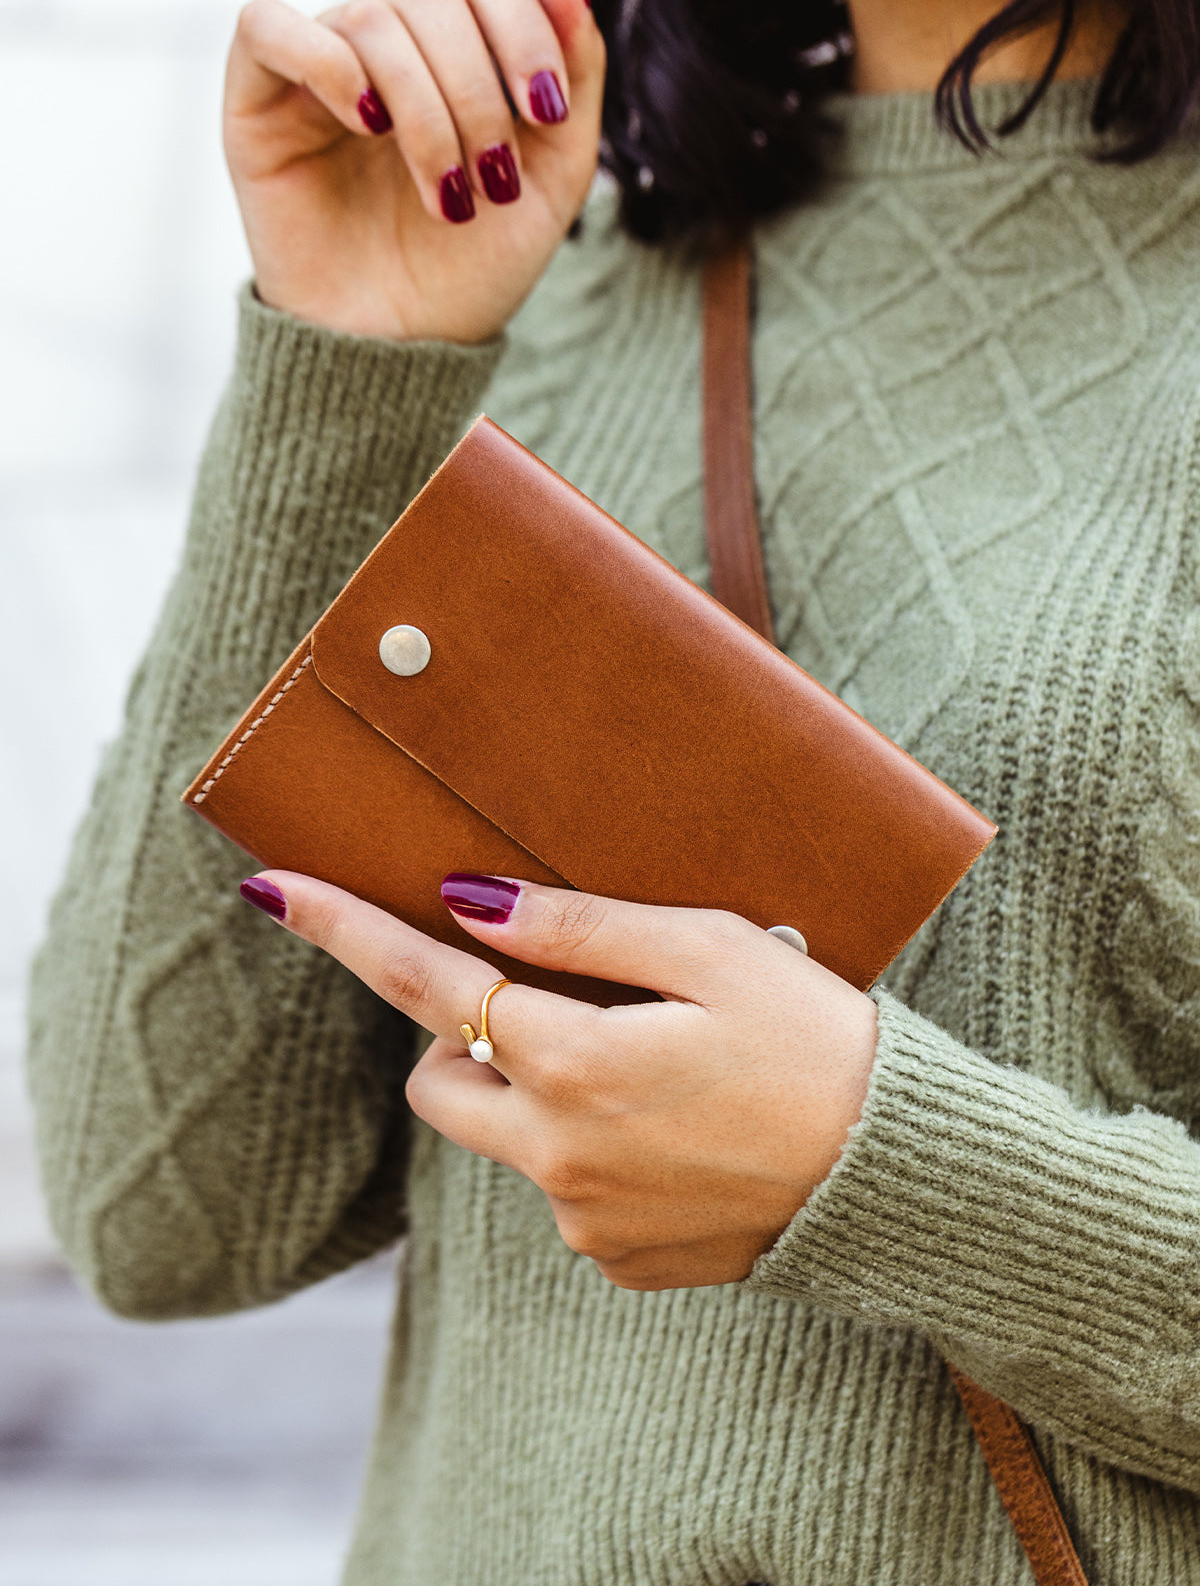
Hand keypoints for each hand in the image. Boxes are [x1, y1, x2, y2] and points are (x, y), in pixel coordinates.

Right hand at [225, 0, 603, 342]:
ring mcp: (318, 68)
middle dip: (478, 87)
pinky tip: (367, 124)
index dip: (523, 22)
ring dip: (426, 111)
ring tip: (448, 196)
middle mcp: (384, 46)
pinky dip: (326, 63)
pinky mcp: (257, 101)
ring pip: (372, 17)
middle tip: (493, 175)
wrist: (403, 352)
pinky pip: (268, 27)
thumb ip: (574, 72)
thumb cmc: (471, 269)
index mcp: (451, 48)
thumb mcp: (554, 175)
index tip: (545, 111)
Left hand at [241, 872, 877, 1289]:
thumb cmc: (818, 1042)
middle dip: (459, 1033)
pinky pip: (560, 1190)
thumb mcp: (711, 952)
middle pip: (438, 1080)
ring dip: (531, 1090)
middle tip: (549, 997)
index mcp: (578, 1064)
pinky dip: (585, 1148)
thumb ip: (579, 929)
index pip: (429, 983)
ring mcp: (583, 1219)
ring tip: (641, 1064)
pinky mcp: (616, 1261)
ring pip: (502, 1135)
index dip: (346, 931)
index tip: (271, 888)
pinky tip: (672, 1127)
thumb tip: (467, 903)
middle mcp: (559, 1155)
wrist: (901, 1179)